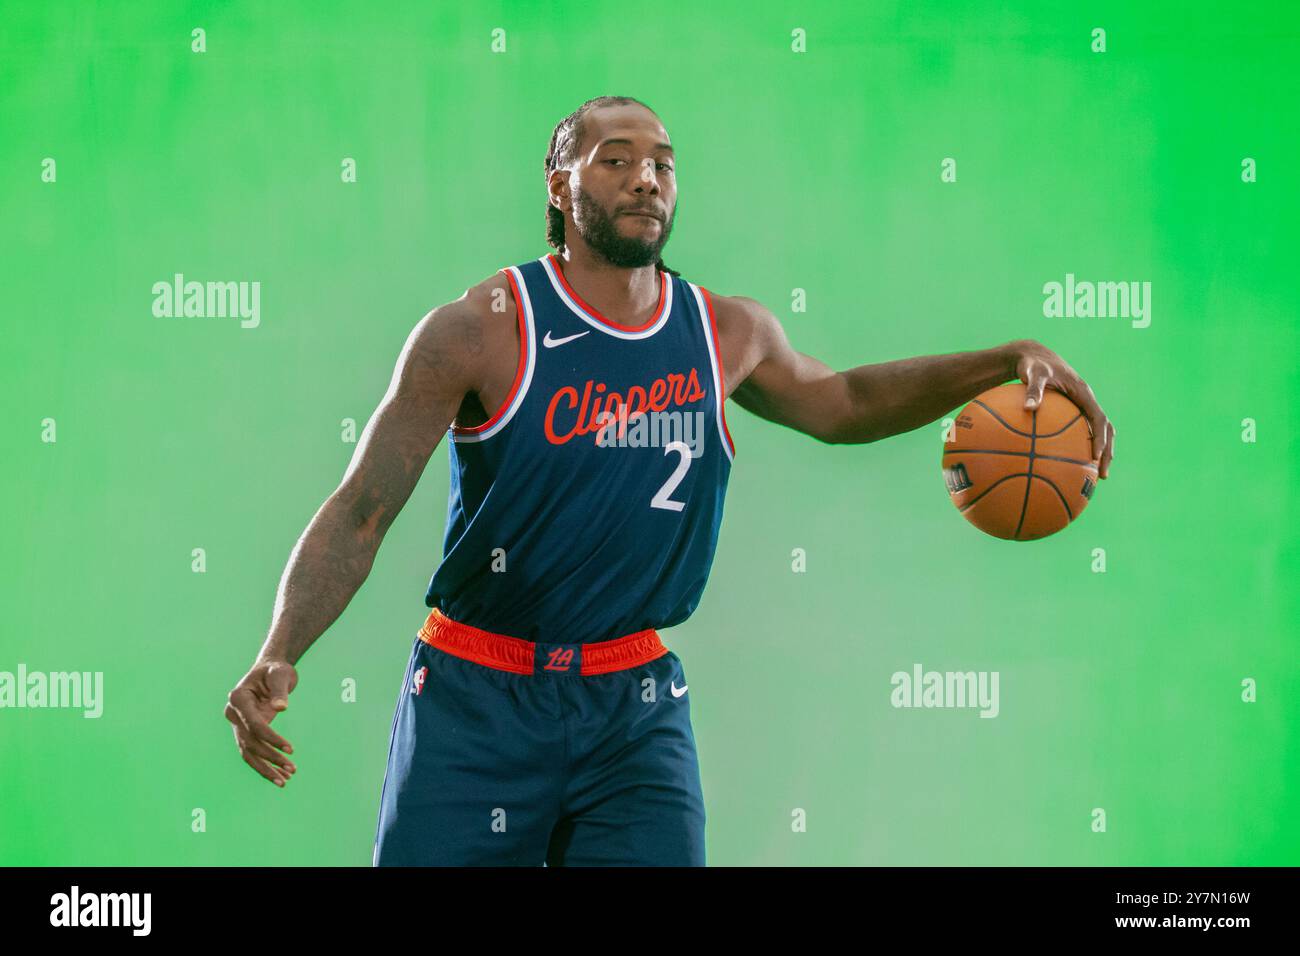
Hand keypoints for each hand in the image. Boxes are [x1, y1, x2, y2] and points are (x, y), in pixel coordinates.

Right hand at [225, 659, 297, 786]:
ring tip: (285, 781)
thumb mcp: (280, 675)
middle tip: (292, 769)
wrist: (270, 671)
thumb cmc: (275, 671)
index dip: (271, 738)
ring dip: (266, 768)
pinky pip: (252, 752)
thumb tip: (281, 708)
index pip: (254, 724)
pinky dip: (265, 765)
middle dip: (271, 757)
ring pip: (248, 752)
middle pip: (250, 742)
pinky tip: (280, 776)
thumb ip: (280, 691)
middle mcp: (233, 713)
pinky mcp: (244, 732)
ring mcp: (236, 724)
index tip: (290, 749)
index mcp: (238, 698)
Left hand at [1011, 339, 1114, 478]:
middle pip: (1106, 430)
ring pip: (1098, 432)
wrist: (1033, 357)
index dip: (1100, 439)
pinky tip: (1067, 464)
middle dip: (1107, 452)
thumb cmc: (1033, 365)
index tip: (1095, 457)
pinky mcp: (1073, 411)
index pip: (1099, 419)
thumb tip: (1028, 408)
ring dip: (1100, 452)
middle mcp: (1087, 401)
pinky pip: (1081, 431)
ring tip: (1093, 476)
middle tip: (1102, 475)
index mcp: (1083, 394)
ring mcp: (1082, 406)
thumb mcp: (1032, 374)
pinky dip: (1081, 447)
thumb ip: (1032, 390)